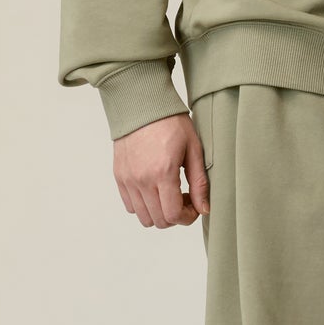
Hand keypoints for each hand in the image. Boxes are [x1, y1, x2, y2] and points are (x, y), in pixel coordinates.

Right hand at [113, 111, 209, 227]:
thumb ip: (199, 182)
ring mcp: (128, 179)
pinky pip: (130, 205)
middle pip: (158, 221)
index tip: (194, 206)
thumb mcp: (193, 149)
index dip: (187, 217)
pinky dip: (144, 205)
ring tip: (168, 193)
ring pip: (143, 217)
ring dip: (159, 212)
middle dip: (175, 216)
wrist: (142, 103)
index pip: (173, 215)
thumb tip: (204, 208)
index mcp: (163, 172)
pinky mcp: (119, 176)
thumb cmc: (170, 122)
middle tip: (183, 198)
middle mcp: (141, 179)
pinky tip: (154, 189)